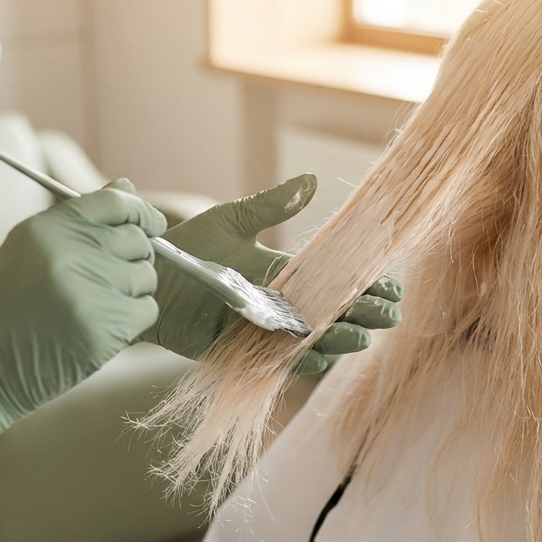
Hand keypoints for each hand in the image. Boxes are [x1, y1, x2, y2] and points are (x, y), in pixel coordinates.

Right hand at [0, 179, 165, 483]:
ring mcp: (88, 292)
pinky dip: (132, 320)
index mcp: (46, 228)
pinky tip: (100, 327)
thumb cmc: (2, 308)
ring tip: (95, 305)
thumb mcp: (26, 250)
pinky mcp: (103, 329)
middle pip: (137, 240)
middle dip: (133, 257)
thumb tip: (128, 187)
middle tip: (108, 278)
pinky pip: (146, 310)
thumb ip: (78, 219)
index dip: (140, 212)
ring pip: (145, 276)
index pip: (117, 202)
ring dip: (131, 291)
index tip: (148, 225)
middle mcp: (69, 253)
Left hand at [140, 174, 402, 373]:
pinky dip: (294, 361)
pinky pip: (274, 362)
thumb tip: (312, 179)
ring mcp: (262, 330)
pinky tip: (315, 357)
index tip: (393, 286)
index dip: (364, 284)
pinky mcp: (239, 352)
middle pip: (330, 313)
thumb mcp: (233, 220)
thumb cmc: (189, 246)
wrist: (148, 276)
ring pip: (309, 340)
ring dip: (336, 340)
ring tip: (360, 336)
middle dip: (361, 314)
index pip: (334, 280)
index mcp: (284, 273)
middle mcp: (279, 305)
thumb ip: (273, 205)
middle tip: (390, 315)